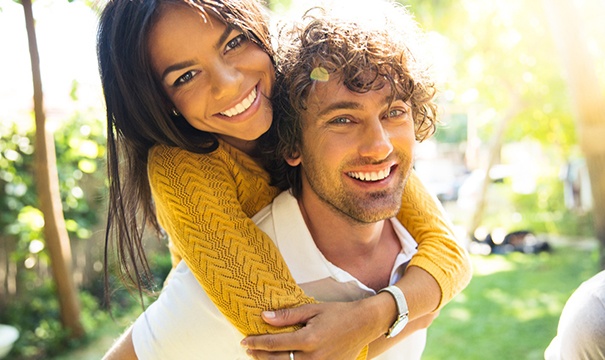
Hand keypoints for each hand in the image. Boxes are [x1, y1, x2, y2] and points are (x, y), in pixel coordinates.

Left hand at [241, 301, 379, 359]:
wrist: (364, 325)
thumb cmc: (338, 314)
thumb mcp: (312, 310)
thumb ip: (288, 315)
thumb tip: (264, 317)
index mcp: (308, 339)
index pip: (274, 344)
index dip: (256, 343)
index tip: (244, 341)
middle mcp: (313, 357)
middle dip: (260, 356)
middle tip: (249, 350)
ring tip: (260, 357)